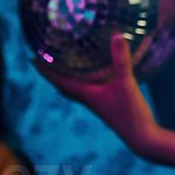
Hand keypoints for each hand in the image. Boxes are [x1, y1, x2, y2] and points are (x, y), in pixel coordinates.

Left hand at [33, 34, 160, 157]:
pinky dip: (85, 83)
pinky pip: (90, 92)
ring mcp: (98, 105)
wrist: (143, 139)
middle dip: (52, 74)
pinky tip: (94, 78)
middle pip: (63, 86)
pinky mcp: (109, 107)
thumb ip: (121, 59)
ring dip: (67, 79)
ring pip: (76, 90)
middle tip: (42, 61)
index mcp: (86, 95)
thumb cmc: (131, 113)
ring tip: (63, 67)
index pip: (59, 81)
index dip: (45, 70)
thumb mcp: (126, 83)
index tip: (31, 59)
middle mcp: (88, 101)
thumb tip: (116, 35)